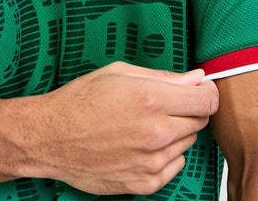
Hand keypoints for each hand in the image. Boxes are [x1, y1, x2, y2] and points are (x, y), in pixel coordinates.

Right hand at [36, 60, 217, 195]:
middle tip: (164, 104)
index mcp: (152, 99)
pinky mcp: (144, 183)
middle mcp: (156, 132)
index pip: (207, 101)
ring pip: (187, 144)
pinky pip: (174, 166)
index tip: (199, 91)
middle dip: (188, 110)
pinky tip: (141, 143)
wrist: (51, 136)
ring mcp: (151, 161)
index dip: (206, 93)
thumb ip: (164, 77)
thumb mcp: (120, 73)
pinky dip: (165, 155)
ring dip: (175, 133)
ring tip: (145, 123)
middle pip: (200, 122)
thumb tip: (197, 78)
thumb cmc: (81, 100)